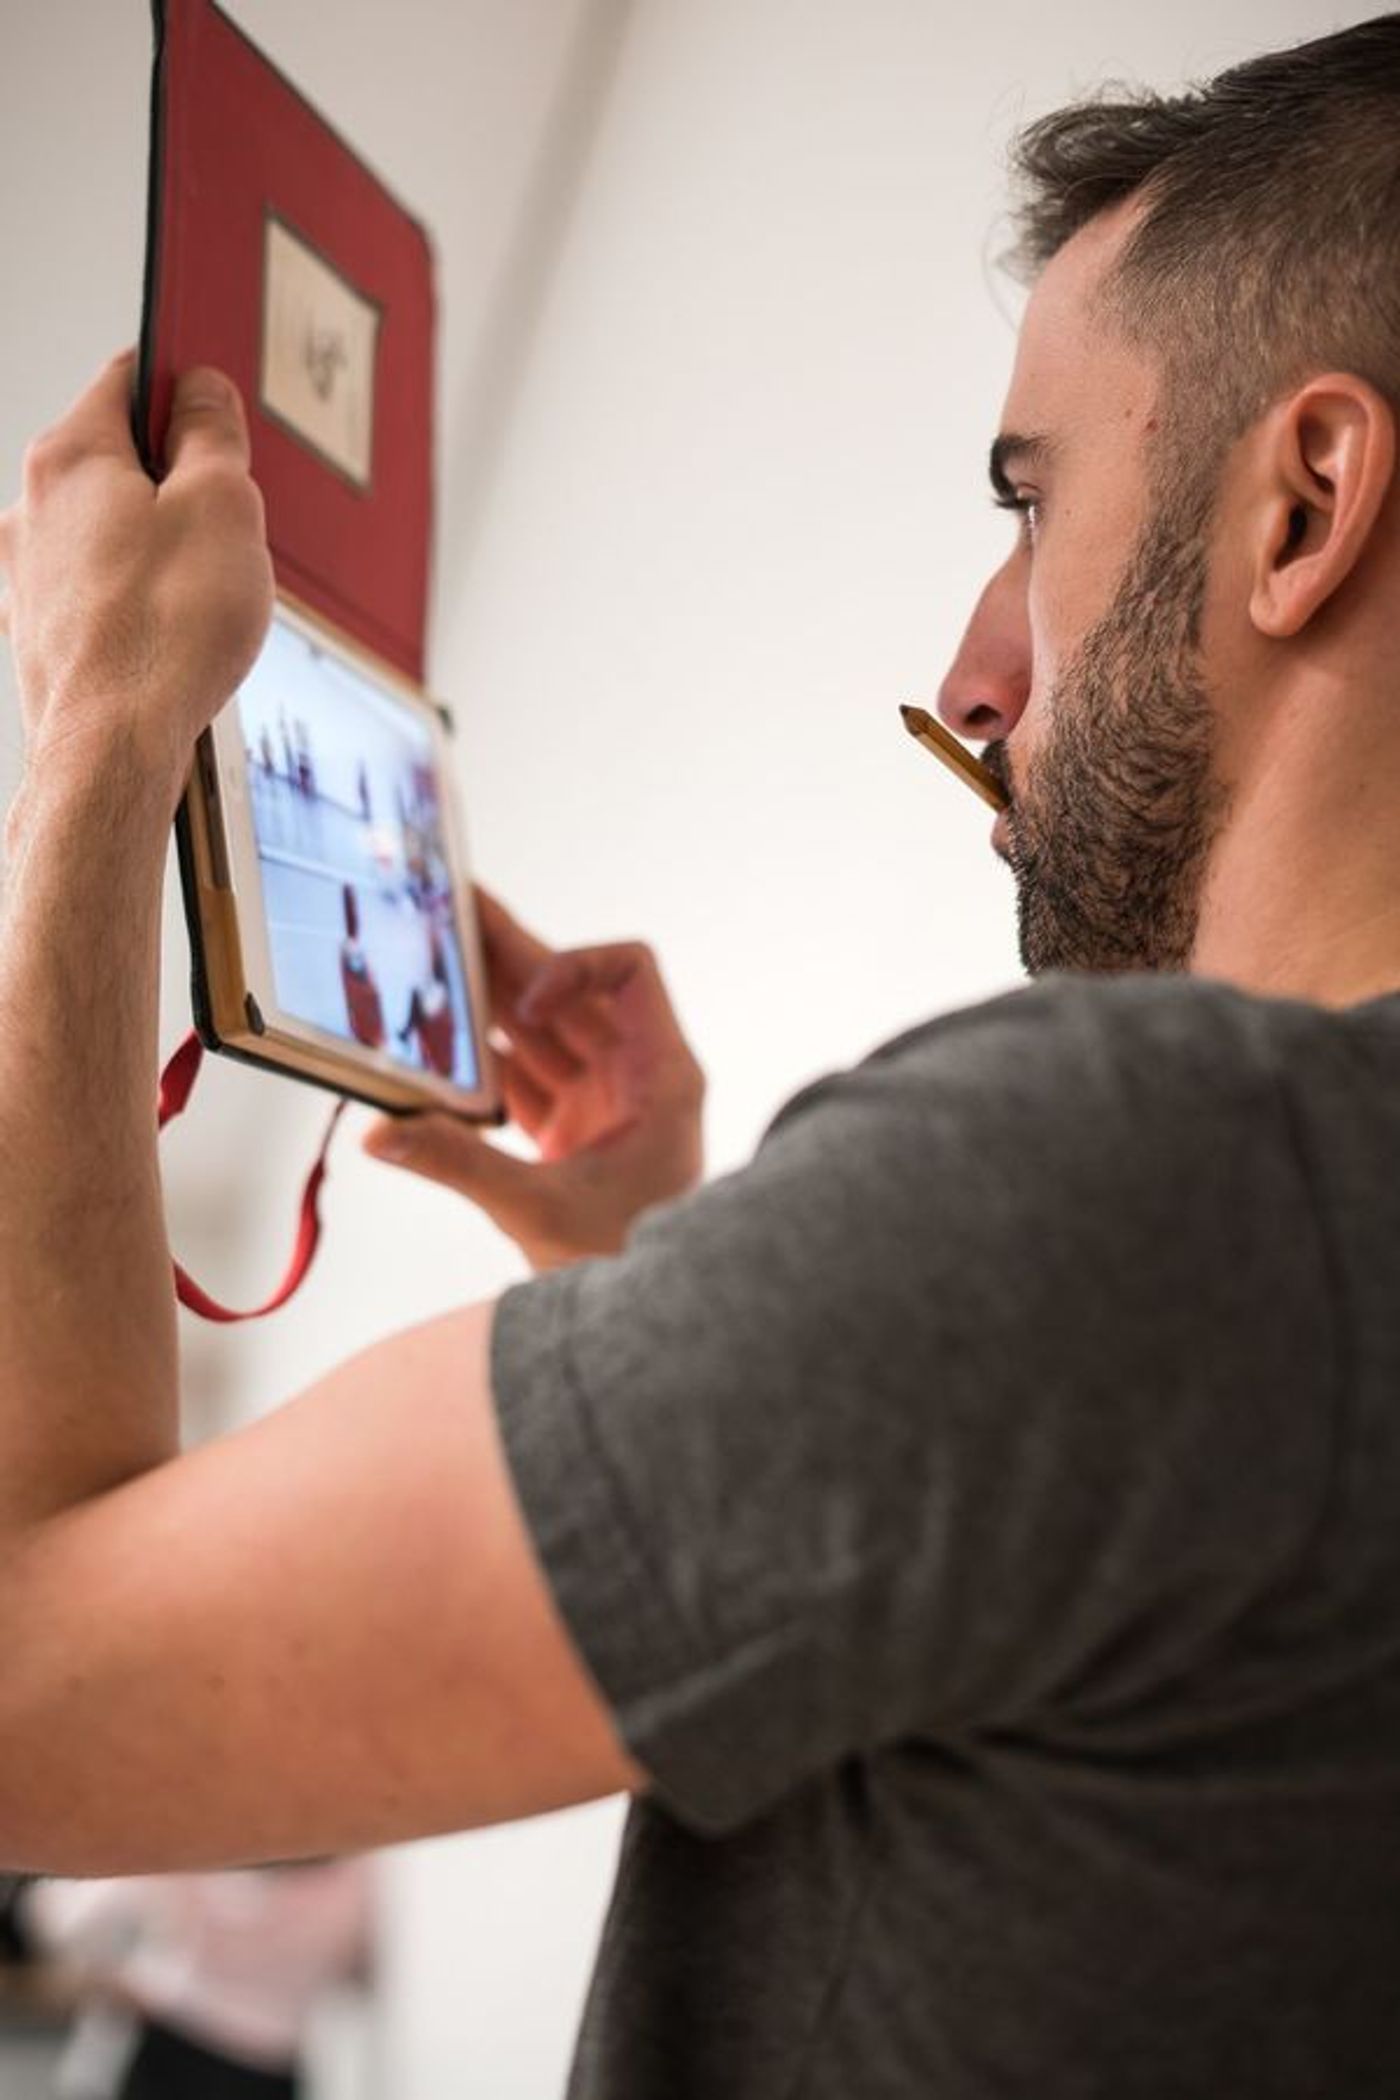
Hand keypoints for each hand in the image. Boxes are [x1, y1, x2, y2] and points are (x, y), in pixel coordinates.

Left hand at [0, 352, 272, 799]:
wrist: (113, 750)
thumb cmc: (164, 635)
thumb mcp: (222, 506)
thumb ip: (212, 435)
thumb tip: (202, 391)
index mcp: (70, 456)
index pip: (127, 376)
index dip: (185, 384)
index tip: (220, 408)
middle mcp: (32, 507)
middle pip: (119, 460)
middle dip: (180, 481)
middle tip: (232, 521)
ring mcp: (29, 574)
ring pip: (110, 531)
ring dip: (162, 546)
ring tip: (206, 594)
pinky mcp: (41, 632)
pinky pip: (101, 591)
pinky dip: (140, 599)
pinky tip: (172, 635)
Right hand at [364, 890, 705, 1270]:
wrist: (645, 1323)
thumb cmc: (626, 1264)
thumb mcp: (542, 1211)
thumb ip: (460, 1165)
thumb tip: (383, 1134)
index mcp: (660, 1077)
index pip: (631, 975)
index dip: (576, 967)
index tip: (527, 999)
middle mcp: (634, 1076)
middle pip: (569, 991)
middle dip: (507, 957)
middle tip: (447, 911)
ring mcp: (600, 1102)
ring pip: (538, 1031)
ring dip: (484, 1004)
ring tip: (426, 961)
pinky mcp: (569, 1129)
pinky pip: (521, 1075)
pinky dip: (478, 1063)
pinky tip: (431, 1045)